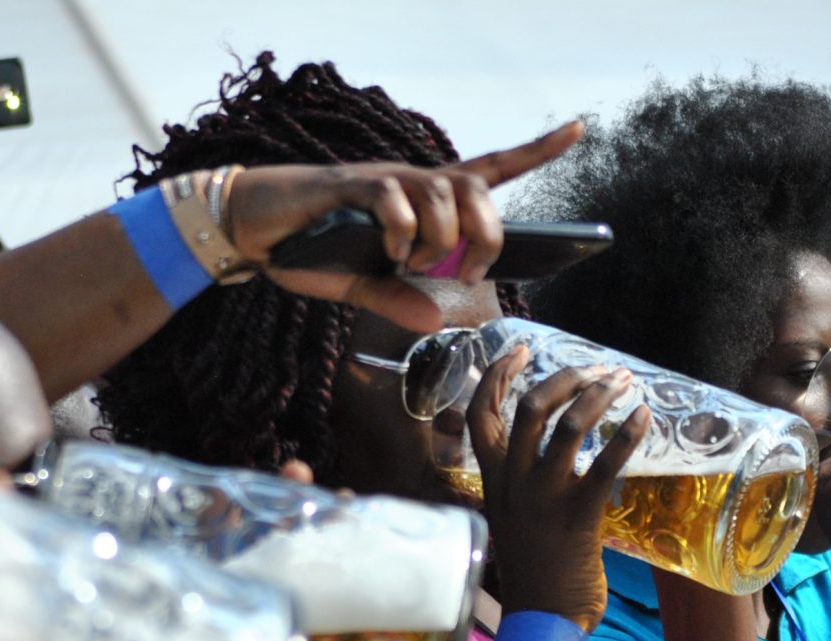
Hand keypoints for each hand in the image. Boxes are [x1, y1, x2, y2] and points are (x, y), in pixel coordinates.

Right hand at [223, 122, 583, 331]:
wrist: (252, 228)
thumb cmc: (306, 248)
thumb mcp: (358, 288)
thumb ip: (395, 300)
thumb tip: (432, 321)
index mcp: (422, 200)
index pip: (489, 169)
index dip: (534, 149)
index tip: (578, 128)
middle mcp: (411, 181)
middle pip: (478, 188)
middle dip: (487, 234)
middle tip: (468, 273)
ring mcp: (385, 179)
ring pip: (444, 195)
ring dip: (443, 241)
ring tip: (416, 267)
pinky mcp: (353, 183)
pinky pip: (398, 199)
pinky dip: (404, 231)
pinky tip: (390, 252)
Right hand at [467, 347, 644, 629]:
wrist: (544, 621)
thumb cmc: (534, 573)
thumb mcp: (510, 520)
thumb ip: (519, 485)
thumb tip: (546, 450)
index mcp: (493, 482)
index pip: (481, 415)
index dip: (496, 375)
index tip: (520, 349)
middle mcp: (513, 483)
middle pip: (528, 407)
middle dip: (564, 378)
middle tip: (595, 370)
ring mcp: (544, 498)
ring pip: (567, 425)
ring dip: (598, 396)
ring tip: (622, 384)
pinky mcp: (579, 515)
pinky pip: (605, 462)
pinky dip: (627, 434)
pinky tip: (643, 417)